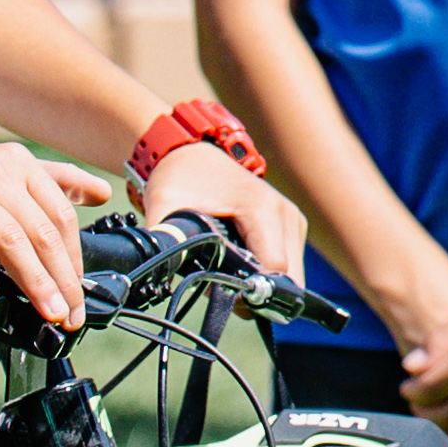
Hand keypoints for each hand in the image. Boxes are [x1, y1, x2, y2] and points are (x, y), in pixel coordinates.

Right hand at [0, 140, 113, 325]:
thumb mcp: (9, 173)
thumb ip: (56, 182)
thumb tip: (103, 194)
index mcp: (20, 163)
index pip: (60, 214)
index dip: (74, 257)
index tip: (78, 293)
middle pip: (41, 230)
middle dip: (60, 278)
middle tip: (69, 313)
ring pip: (9, 238)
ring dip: (32, 281)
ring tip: (45, 311)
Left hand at [131, 141, 300, 278]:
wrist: (193, 152)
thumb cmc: (181, 177)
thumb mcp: (164, 207)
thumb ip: (163, 242)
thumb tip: (155, 273)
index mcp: (262, 208)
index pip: (275, 269)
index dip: (250, 291)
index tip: (222, 292)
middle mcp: (286, 213)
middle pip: (289, 277)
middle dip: (257, 293)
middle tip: (222, 287)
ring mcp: (293, 219)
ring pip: (291, 274)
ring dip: (263, 284)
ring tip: (228, 272)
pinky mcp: (292, 224)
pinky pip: (288, 263)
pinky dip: (267, 272)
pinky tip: (241, 263)